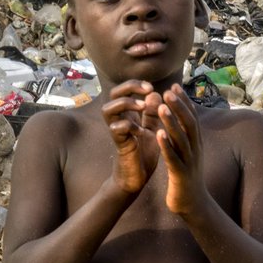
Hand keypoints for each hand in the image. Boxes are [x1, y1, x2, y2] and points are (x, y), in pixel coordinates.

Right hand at [102, 80, 162, 194]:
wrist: (138, 178)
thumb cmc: (144, 153)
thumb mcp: (153, 129)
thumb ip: (153, 113)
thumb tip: (155, 93)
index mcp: (128, 114)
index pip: (125, 90)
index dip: (137, 84)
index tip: (153, 88)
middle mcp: (119, 120)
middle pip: (113, 94)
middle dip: (130, 87)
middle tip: (148, 89)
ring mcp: (116, 131)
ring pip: (108, 109)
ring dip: (126, 104)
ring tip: (143, 106)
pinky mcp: (118, 144)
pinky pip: (116, 129)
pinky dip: (128, 126)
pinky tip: (141, 131)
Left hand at [156, 84, 205, 214]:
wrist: (194, 205)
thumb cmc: (186, 177)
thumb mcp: (187, 154)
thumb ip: (182, 137)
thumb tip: (178, 119)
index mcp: (196, 144)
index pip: (191, 118)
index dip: (184, 102)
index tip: (174, 86)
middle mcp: (195, 149)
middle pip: (189, 123)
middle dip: (179, 106)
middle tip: (168, 90)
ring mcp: (189, 162)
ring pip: (181, 138)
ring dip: (171, 122)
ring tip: (161, 106)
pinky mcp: (181, 175)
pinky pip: (173, 157)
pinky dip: (166, 145)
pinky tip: (157, 134)